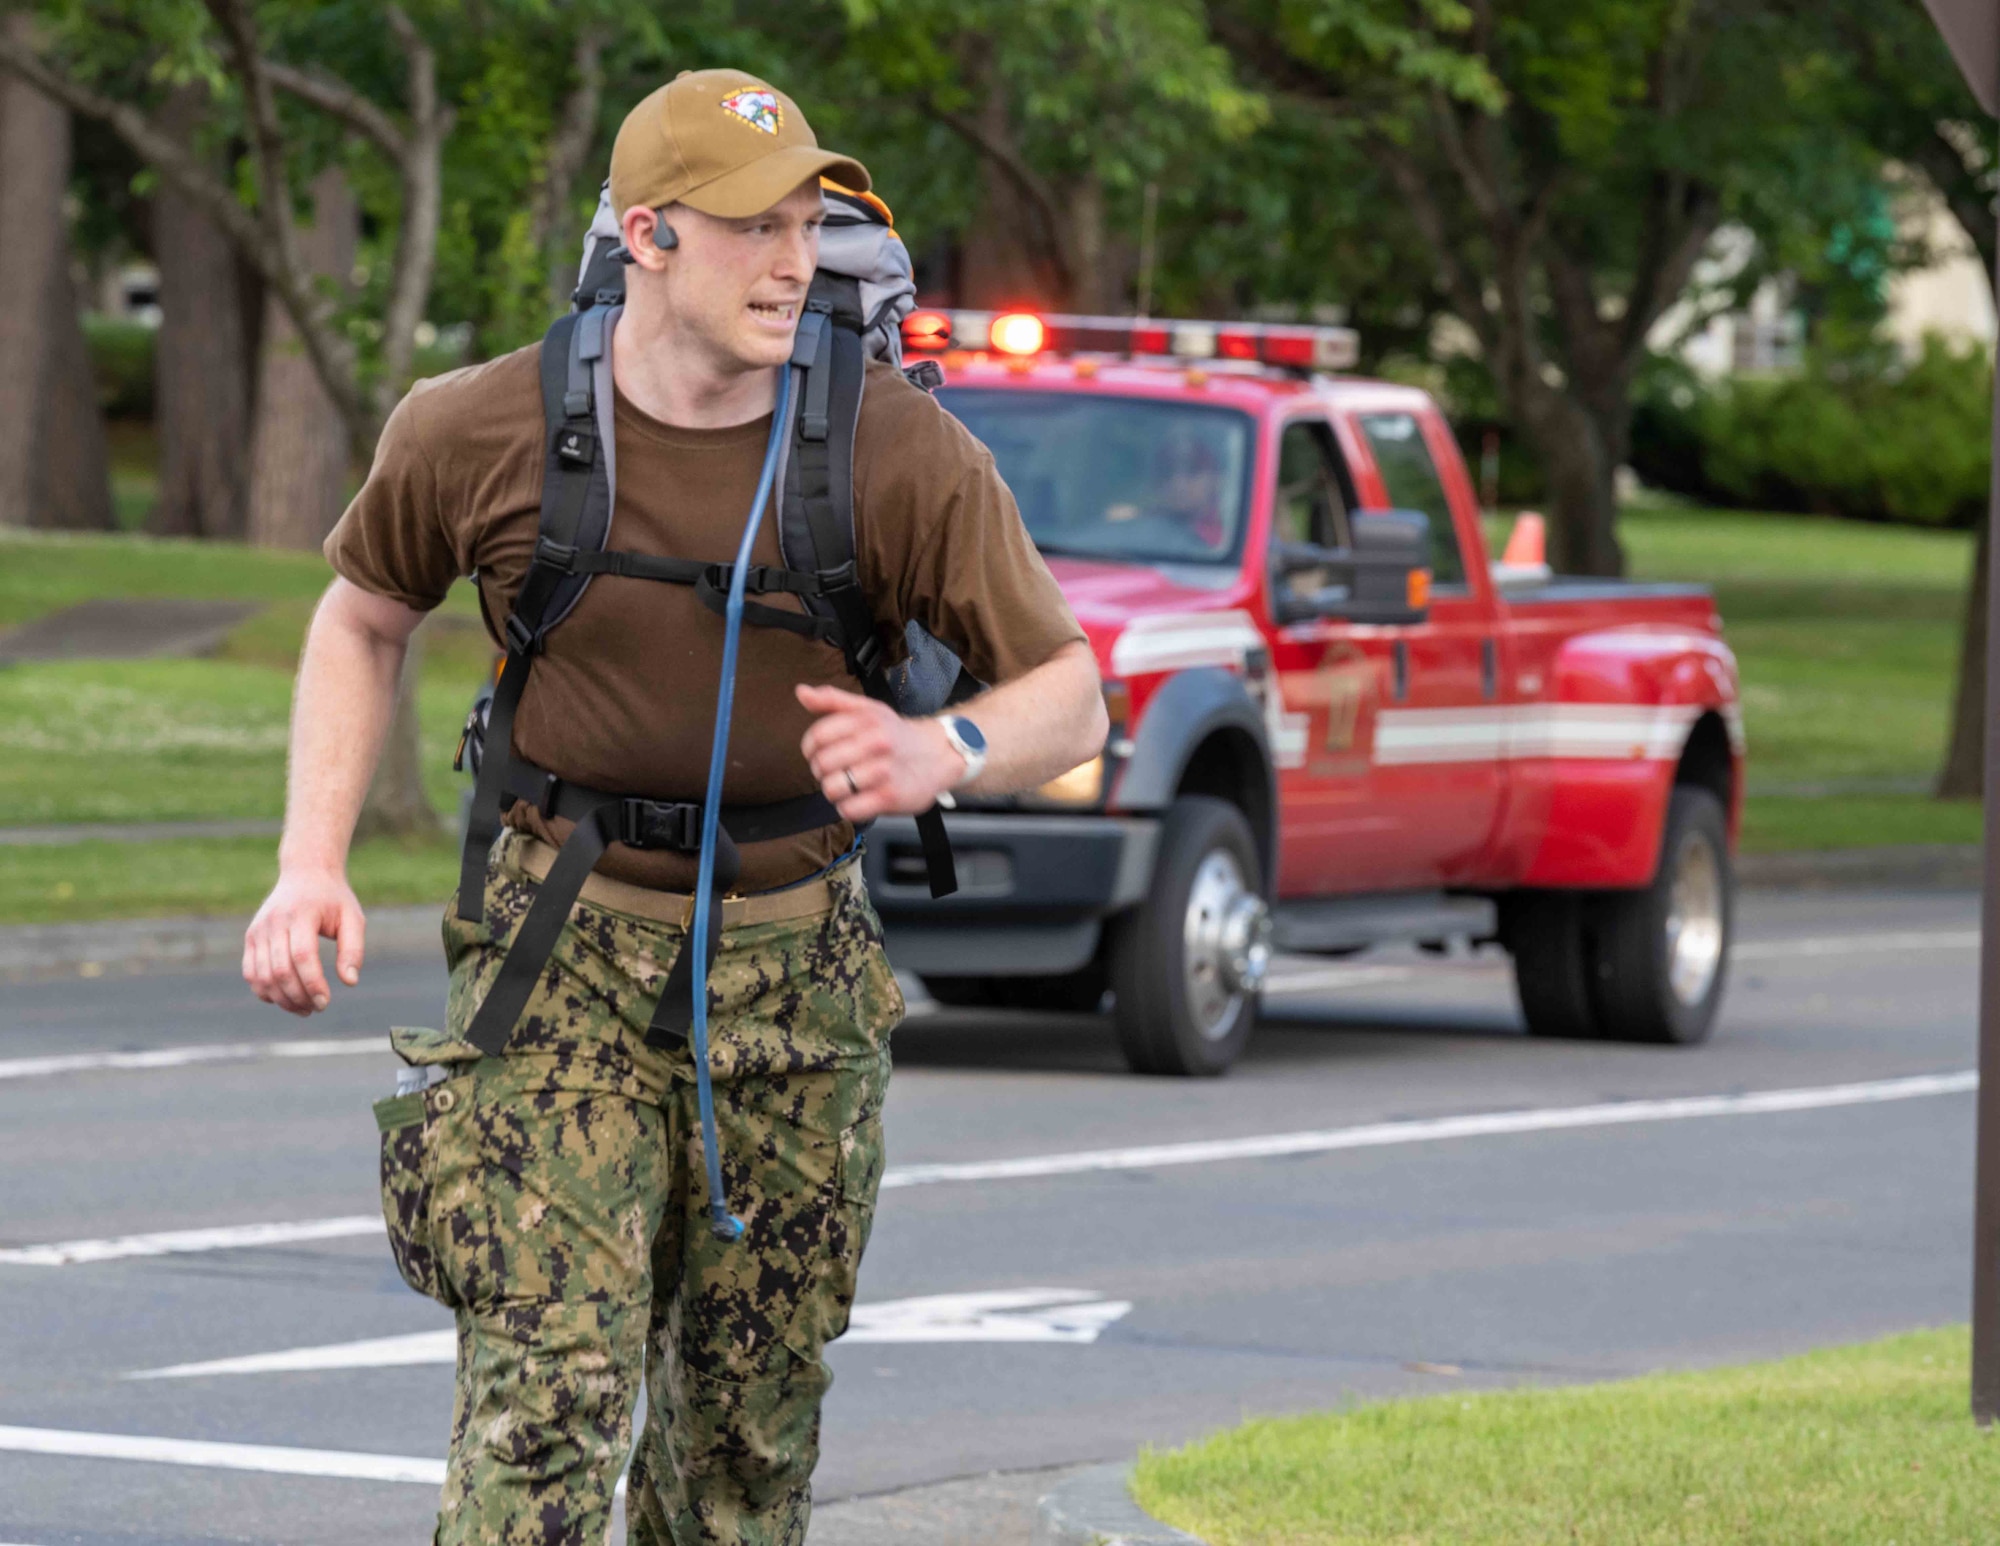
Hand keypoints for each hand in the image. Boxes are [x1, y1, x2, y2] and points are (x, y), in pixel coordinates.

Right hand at [243, 866, 365, 1016]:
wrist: (305, 873)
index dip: (312, 984)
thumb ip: (353, 949)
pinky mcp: (251, 937)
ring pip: (262, 976)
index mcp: (302, 914)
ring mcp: (258, 930)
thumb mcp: (353, 917)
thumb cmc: (333, 899)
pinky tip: (285, 999)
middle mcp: (274, 922)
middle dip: (299, 996)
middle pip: (280, 970)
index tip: (326, 1002)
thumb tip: (350, 982)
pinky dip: (265, 991)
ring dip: (282, 999)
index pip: (302, 956)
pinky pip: (251, 973)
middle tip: (317, 1008)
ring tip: (304, 1008)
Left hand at [796, 683, 963, 820]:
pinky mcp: (890, 798)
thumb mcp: (868, 709)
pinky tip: (858, 798)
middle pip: (823, 764)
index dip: (810, 748)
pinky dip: (848, 807)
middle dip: (822, 771)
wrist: (938, 755)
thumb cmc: (895, 734)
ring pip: (833, 789)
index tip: (818, 752)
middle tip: (834, 771)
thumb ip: (832, 700)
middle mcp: (876, 743)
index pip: (818, 736)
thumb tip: (801, 692)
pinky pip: (849, 809)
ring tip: (846, 785)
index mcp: (866, 720)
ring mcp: (884, 772)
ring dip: (834, 791)